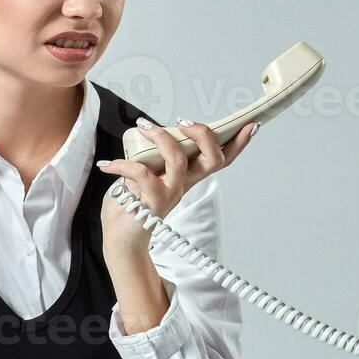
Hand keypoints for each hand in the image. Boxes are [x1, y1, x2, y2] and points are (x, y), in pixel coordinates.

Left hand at [97, 118, 257, 250]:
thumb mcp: (151, 172)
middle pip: (213, 158)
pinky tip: (108, 165)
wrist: (122, 237)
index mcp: (190, 176)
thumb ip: (158, 156)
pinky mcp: (152, 202)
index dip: (238, 143)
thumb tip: (155, 131)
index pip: (221, 159)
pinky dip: (121, 165)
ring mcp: (171, 193)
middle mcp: (186, 184)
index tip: (251, 125)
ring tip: (144, 126)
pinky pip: (141, 173)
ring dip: (161, 137)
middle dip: (203, 133)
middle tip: (182, 121)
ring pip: (178, 158)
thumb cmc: (135, 202)